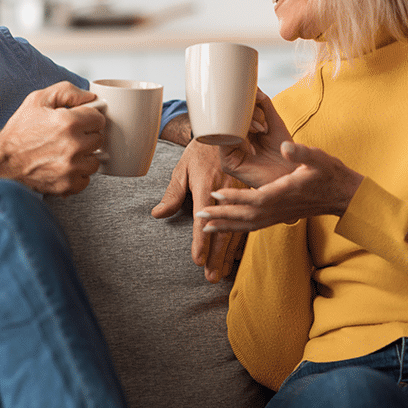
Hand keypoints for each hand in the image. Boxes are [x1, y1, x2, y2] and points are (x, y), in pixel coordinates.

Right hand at [0, 81, 105, 195]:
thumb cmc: (18, 133)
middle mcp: (73, 146)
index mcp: (69, 123)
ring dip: (83, 157)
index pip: (99, 119)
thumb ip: (67, 92)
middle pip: (98, 140)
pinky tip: (63, 167)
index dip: (87, 119)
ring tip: (65, 153)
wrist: (2, 162)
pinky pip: (86, 179)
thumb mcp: (38, 100)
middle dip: (86, 137)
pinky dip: (77, 175)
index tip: (78, 122)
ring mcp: (71, 168)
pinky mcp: (68, 185)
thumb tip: (90, 97)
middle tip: (67, 137)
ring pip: (94, 161)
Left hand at [152, 139, 247, 281]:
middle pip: (222, 231)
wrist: (224, 130)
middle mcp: (226, 194)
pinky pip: (246, 221)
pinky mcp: (249, 195)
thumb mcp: (182, 169)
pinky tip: (235, 255)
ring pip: (236, 229)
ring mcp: (240, 195)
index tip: (198, 261)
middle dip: (217, 257)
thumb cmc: (199, 151)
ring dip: (228, 253)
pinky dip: (240, 240)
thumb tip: (158, 214)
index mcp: (207, 188)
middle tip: (211, 277)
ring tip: (222, 272)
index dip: (201, 243)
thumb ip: (172, 194)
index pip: (203, 221)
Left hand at [195, 141, 363, 232]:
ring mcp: (280, 215)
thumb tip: (285, 145)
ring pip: (248, 225)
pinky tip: (226, 228)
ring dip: (226, 226)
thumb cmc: (330, 173)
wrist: (343, 195)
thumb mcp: (318, 157)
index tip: (216, 194)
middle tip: (199, 216)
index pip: (256, 199)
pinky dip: (238, 228)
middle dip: (222, 216)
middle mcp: (280, 208)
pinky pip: (255, 227)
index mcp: (285, 193)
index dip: (235, 198)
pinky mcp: (280, 218)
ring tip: (205, 229)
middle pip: (246, 217)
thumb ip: (301, 152)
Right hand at [215, 91, 295, 189]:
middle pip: (229, 119)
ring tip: (263, 130)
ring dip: (246, 124)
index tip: (258, 101)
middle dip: (247, 114)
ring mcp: (229, 153)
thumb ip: (264, 106)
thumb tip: (254, 89)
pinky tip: (255, 134)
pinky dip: (238, 134)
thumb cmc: (287, 153)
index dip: (245, 104)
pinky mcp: (229, 164)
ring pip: (227, 128)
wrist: (296, 176)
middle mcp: (232, 142)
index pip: (235, 113)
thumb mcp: (275, 123)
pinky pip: (225, 142)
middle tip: (264, 122)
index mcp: (242, 133)